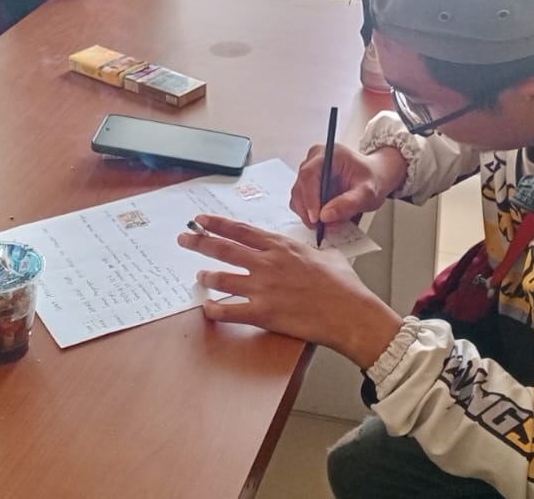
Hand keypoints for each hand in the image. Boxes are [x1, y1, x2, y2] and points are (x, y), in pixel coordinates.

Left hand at [180, 214, 402, 367]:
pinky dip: (214, 310)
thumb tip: (308, 250)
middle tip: (183, 239)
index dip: (217, 224)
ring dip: (207, 277)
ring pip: (222, 278)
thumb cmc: (343, 285)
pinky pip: (229, 311)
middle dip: (199, 243)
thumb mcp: (326, 255)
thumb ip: (308, 250)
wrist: (350, 312)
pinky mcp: (263, 313)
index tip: (201, 220)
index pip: (241, 230)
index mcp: (281, 246)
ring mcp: (263, 288)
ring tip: (200, 276)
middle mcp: (267, 263)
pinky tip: (208, 308)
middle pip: (224, 249)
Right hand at [289, 144, 406, 229]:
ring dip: (309, 214)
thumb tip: (326, 215)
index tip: (316, 218)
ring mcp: (310, 172)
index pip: (309, 174)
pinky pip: (302, 201)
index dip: (309, 198)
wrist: (375, 177)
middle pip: (300, 187)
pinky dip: (310, 213)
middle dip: (309, 210)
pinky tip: (325, 217)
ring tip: (329, 222)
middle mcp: (315, 160)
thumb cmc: (372, 179)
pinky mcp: (308, 184)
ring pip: (298, 196)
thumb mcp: (367, 192)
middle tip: (322, 227)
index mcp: (329, 154)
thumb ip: (349, 203)